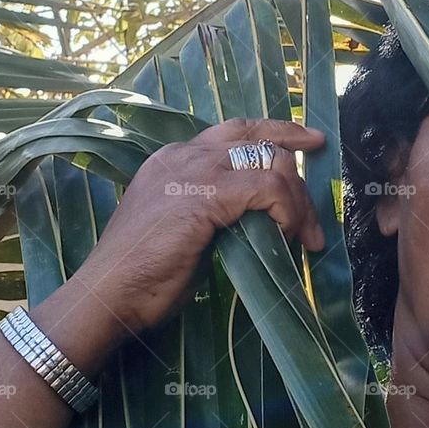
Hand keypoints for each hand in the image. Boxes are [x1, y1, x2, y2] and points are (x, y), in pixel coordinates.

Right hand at [49, 118, 325, 349]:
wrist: (109, 294)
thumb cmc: (141, 276)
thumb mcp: (182, 229)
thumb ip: (212, 211)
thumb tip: (255, 217)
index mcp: (172, 159)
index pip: (232, 133)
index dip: (271, 134)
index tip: (302, 143)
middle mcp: (183, 155)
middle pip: (254, 135)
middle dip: (293, 148)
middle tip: (319, 164)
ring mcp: (194, 171)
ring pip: (269, 162)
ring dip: (298, 199)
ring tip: (307, 234)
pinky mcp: (206, 194)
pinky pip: (267, 188)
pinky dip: (288, 210)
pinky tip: (290, 235)